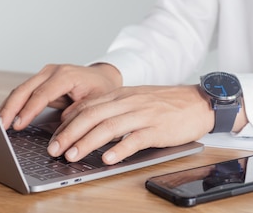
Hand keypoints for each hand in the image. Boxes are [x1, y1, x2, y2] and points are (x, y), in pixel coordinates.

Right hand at [0, 63, 121, 130]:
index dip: (29, 110)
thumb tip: (61, 128)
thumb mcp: (97, 102)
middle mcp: (52, 72)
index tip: (18, 125)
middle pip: (25, 89)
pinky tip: (6, 119)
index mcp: (66, 75)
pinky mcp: (40, 82)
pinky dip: (13, 106)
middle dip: (10, 108)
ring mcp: (44, 75)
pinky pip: (23, 94)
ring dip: (8, 108)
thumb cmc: (101, 89)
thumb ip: (78, 113)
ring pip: (20, 90)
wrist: (103, 77)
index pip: (43, 93)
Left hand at [45, 85, 213, 164]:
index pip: (87, 105)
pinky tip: (107, 158)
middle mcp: (129, 102)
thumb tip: (88, 120)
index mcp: (122, 95)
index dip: (67, 121)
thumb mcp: (137, 98)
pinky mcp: (157, 129)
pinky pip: (135, 138)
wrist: (198, 102)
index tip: (54, 136)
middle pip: (92, 115)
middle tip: (54, 149)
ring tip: (73, 155)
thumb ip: (115, 107)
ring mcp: (144, 115)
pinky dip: (119, 149)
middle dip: (69, 133)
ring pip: (109, 126)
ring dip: (87, 142)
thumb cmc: (167, 103)